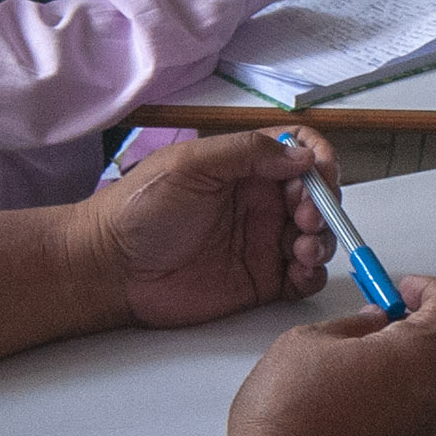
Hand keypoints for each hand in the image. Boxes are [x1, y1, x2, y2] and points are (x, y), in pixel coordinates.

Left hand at [86, 128, 337, 329]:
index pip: (300, 153)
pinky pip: (304, 278)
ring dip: (324, 240)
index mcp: (245, 168)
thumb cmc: (140, 210)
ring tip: (303, 250)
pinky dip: (314, 275)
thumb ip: (246, 153)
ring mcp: (263, 242)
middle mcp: (260, 202)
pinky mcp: (261, 282)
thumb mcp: (190, 166)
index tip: (320, 175)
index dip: (319, 160)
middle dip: (325, 204)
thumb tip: (301, 154)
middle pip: (318, 196)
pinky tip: (300, 272)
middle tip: (307, 217)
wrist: (111, 268)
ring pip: (318, 237)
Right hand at [218, 277, 435, 435]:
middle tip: (386, 322)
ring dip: (417, 372)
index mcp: (424, 356)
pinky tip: (361, 412)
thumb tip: (371, 324)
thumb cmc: (288, 420)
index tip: (403, 290)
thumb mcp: (308, 342)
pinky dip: (405, 410)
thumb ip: (353, 325)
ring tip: (365, 368)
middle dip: (429, 328)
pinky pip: (424, 429)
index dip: (433, 291)